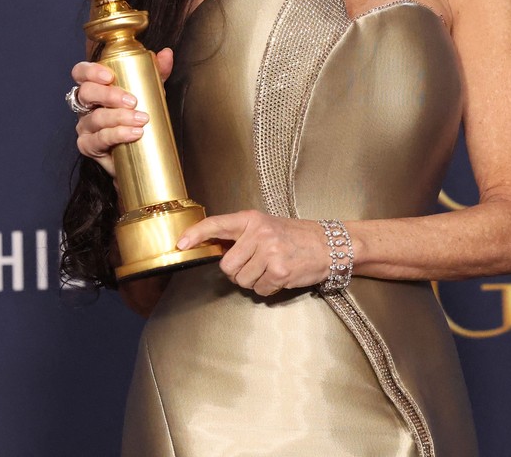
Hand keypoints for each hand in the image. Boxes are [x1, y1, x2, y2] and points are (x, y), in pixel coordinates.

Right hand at [71, 48, 173, 177]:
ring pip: (95, 118)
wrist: (138, 149)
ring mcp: (84, 126)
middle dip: (109, 95)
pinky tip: (133, 134)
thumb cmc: (137, 114)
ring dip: (119, 118)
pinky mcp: (87, 146)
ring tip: (141, 120)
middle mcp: (85, 105)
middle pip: (86, 93)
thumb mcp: (148, 91)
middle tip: (132, 101)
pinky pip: (99, 140)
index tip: (109, 76)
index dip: (91, 71)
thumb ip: (156, 72)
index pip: (81, 73)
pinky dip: (117, 135)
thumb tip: (166, 54)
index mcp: (95, 87)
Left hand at [177, 210, 329, 295]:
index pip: (217, 224)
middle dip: (237, 272)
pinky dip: (268, 289)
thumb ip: (243, 235)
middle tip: (255, 265)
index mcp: (252, 219)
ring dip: (254, 281)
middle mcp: (259, 233)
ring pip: (242, 280)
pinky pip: (259, 290)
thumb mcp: (267, 226)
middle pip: (227, 265)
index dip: (196, 235)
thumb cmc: (295, 236)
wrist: (329, 244)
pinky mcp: (279, 271)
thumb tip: (216, 249)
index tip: (181, 244)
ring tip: (270, 269)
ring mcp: (269, 252)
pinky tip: (280, 277)